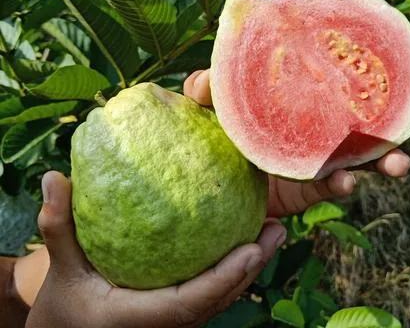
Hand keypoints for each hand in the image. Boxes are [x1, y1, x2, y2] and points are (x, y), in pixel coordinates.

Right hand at [26, 172, 285, 327]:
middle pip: (219, 298)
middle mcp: (167, 323)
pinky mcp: (178, 312)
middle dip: (251, 267)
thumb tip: (53, 176)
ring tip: (274, 230)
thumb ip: (58, 226)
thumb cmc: (65, 306)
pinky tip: (245, 237)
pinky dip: (233, 267)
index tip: (251, 249)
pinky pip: (212, 290)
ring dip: (250, 266)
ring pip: (221, 296)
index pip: (190, 302)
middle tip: (277, 230)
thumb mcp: (60, 269)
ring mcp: (176, 320)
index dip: (224, 278)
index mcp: (141, 318)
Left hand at [184, 70, 409, 217]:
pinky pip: (328, 188)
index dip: (352, 78)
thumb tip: (206, 79)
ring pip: (354, 158)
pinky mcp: (304, 190)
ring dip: (379, 160)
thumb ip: (203, 92)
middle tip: (402, 122)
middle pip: (353, 122)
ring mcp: (310, 160)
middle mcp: (308, 130)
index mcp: (292, 104)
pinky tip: (346, 181)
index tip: (376, 69)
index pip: (326, 86)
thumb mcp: (204, 111)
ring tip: (397, 163)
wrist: (210, 184)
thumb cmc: (209, 137)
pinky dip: (341, 184)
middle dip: (381, 123)